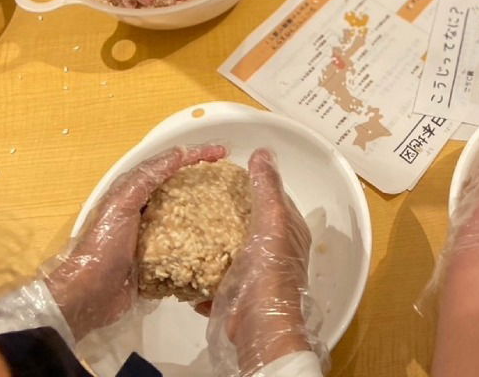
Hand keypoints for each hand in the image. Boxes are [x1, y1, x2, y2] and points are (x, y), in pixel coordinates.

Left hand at [44, 145, 226, 339]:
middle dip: (204, 179)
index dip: (196, 155)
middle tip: (230, 179)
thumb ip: (145, 178)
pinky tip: (219, 242)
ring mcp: (152, 236)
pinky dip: (202, 240)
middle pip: (179, 187)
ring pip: (185, 215)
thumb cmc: (103, 247)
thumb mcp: (122, 204)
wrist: (88, 297)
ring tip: (230, 209)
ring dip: (206, 210)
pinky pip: (184, 245)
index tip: (223, 153)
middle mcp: (143, 209)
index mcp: (133, 191)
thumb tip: (179, 153)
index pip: (169, 164)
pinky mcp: (158, 260)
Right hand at [206, 149, 324, 376]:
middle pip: (250, 224)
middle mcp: (276, 251)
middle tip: (203, 201)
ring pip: (232, 251)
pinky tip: (189, 262)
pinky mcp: (237, 294)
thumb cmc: (269, 273)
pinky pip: (217, 278)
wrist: (258, 325)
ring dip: (213, 244)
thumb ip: (267, 188)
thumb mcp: (271, 220)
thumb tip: (263, 154)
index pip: (274, 198)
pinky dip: (204, 272)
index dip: (255, 185)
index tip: (230, 176)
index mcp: (289, 230)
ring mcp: (256, 274)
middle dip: (228, 214)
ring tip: (190, 229)